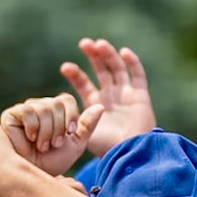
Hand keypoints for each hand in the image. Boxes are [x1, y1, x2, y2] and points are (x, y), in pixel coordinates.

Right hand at [0, 93, 104, 175]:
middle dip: (58, 127)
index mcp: (55, 112)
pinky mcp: (11, 115)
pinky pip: (28, 111)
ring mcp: (25, 110)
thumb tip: (100, 106)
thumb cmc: (53, 162)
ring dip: (47, 131)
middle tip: (54, 144)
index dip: (70, 115)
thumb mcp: (76, 145)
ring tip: (42, 146)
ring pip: (43, 108)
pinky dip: (33, 128)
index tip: (70, 132)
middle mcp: (40, 107)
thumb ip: (87, 126)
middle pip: (56, 103)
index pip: (66, 99)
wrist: (34, 176)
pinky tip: (30, 139)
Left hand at [59, 38, 155, 156]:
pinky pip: (138, 75)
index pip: (84, 84)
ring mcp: (126, 95)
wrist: (129, 153)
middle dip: (93, 56)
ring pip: (117, 68)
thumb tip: (56, 103)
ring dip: (108, 55)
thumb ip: (71, 118)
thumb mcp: (82, 132)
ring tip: (98, 44)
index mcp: (95, 105)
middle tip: (83, 43)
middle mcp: (111, 97)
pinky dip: (133, 62)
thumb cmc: (105, 147)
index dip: (76, 74)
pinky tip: (124, 52)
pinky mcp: (141, 96)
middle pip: (102, 70)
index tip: (65, 67)